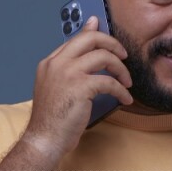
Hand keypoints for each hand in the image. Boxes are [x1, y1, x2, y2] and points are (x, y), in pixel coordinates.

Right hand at [21, 16, 132, 157]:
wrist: (44, 139)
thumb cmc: (52, 121)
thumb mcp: (55, 90)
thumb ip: (68, 73)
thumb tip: (88, 61)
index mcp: (49, 63)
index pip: (75, 39)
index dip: (92, 32)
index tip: (104, 30)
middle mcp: (57, 63)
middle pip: (90, 39)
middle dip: (112, 43)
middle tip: (123, 55)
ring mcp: (68, 73)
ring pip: (103, 56)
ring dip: (121, 69)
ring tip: (127, 82)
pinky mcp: (80, 87)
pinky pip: (109, 82)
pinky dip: (121, 90)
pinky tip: (125, 99)